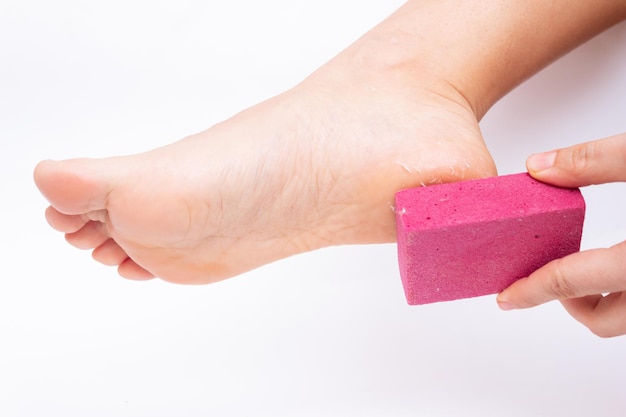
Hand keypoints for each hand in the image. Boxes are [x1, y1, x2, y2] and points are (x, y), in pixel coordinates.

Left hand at [497, 133, 625, 336]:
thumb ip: (594, 160)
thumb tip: (539, 167)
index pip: (570, 281)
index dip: (530, 289)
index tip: (504, 297)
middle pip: (603, 320)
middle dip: (568, 302)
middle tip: (545, 276)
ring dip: (600, 300)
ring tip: (583, 268)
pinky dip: (622, 291)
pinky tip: (616, 261)